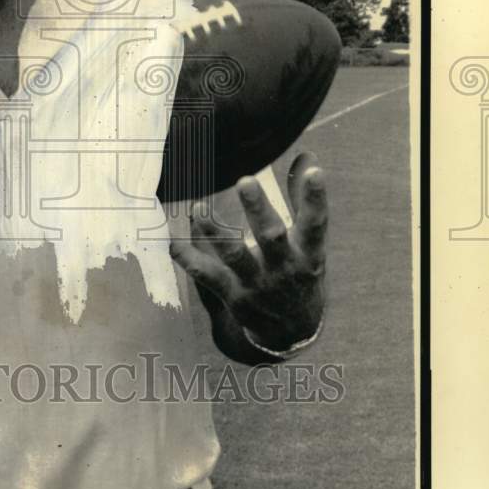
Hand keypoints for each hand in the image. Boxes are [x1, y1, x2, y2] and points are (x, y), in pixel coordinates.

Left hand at [170, 152, 327, 353]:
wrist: (291, 332)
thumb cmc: (299, 272)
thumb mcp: (310, 243)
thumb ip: (304, 199)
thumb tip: (307, 156)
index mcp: (308, 253)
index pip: (316, 223)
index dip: (316, 198)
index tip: (315, 172)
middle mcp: (284, 268)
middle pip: (272, 237)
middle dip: (258, 210)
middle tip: (245, 180)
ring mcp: (258, 284)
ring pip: (235, 257)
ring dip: (215, 233)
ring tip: (198, 209)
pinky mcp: (234, 297)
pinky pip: (208, 276)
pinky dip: (189, 260)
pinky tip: (172, 243)